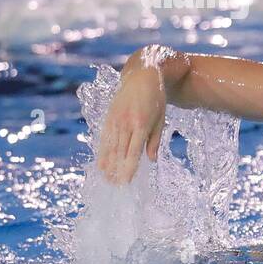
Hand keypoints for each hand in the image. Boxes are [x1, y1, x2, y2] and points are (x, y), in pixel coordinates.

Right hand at [95, 68, 166, 184]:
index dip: (129, 168)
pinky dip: (102, 152)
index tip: (126, 182)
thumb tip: (151, 159)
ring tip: (107, 180)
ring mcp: (115, 121)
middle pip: (120, 152)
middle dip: (117, 170)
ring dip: (108, 165)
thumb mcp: (161, 119)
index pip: (133, 152)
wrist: (141, 76)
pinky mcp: (108, 118)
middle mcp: (126, 124)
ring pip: (110, 147)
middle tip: (115, 187)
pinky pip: (104, 139)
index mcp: (141, 125)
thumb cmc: (156, 99)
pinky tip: (101, 165)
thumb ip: (155, 140)